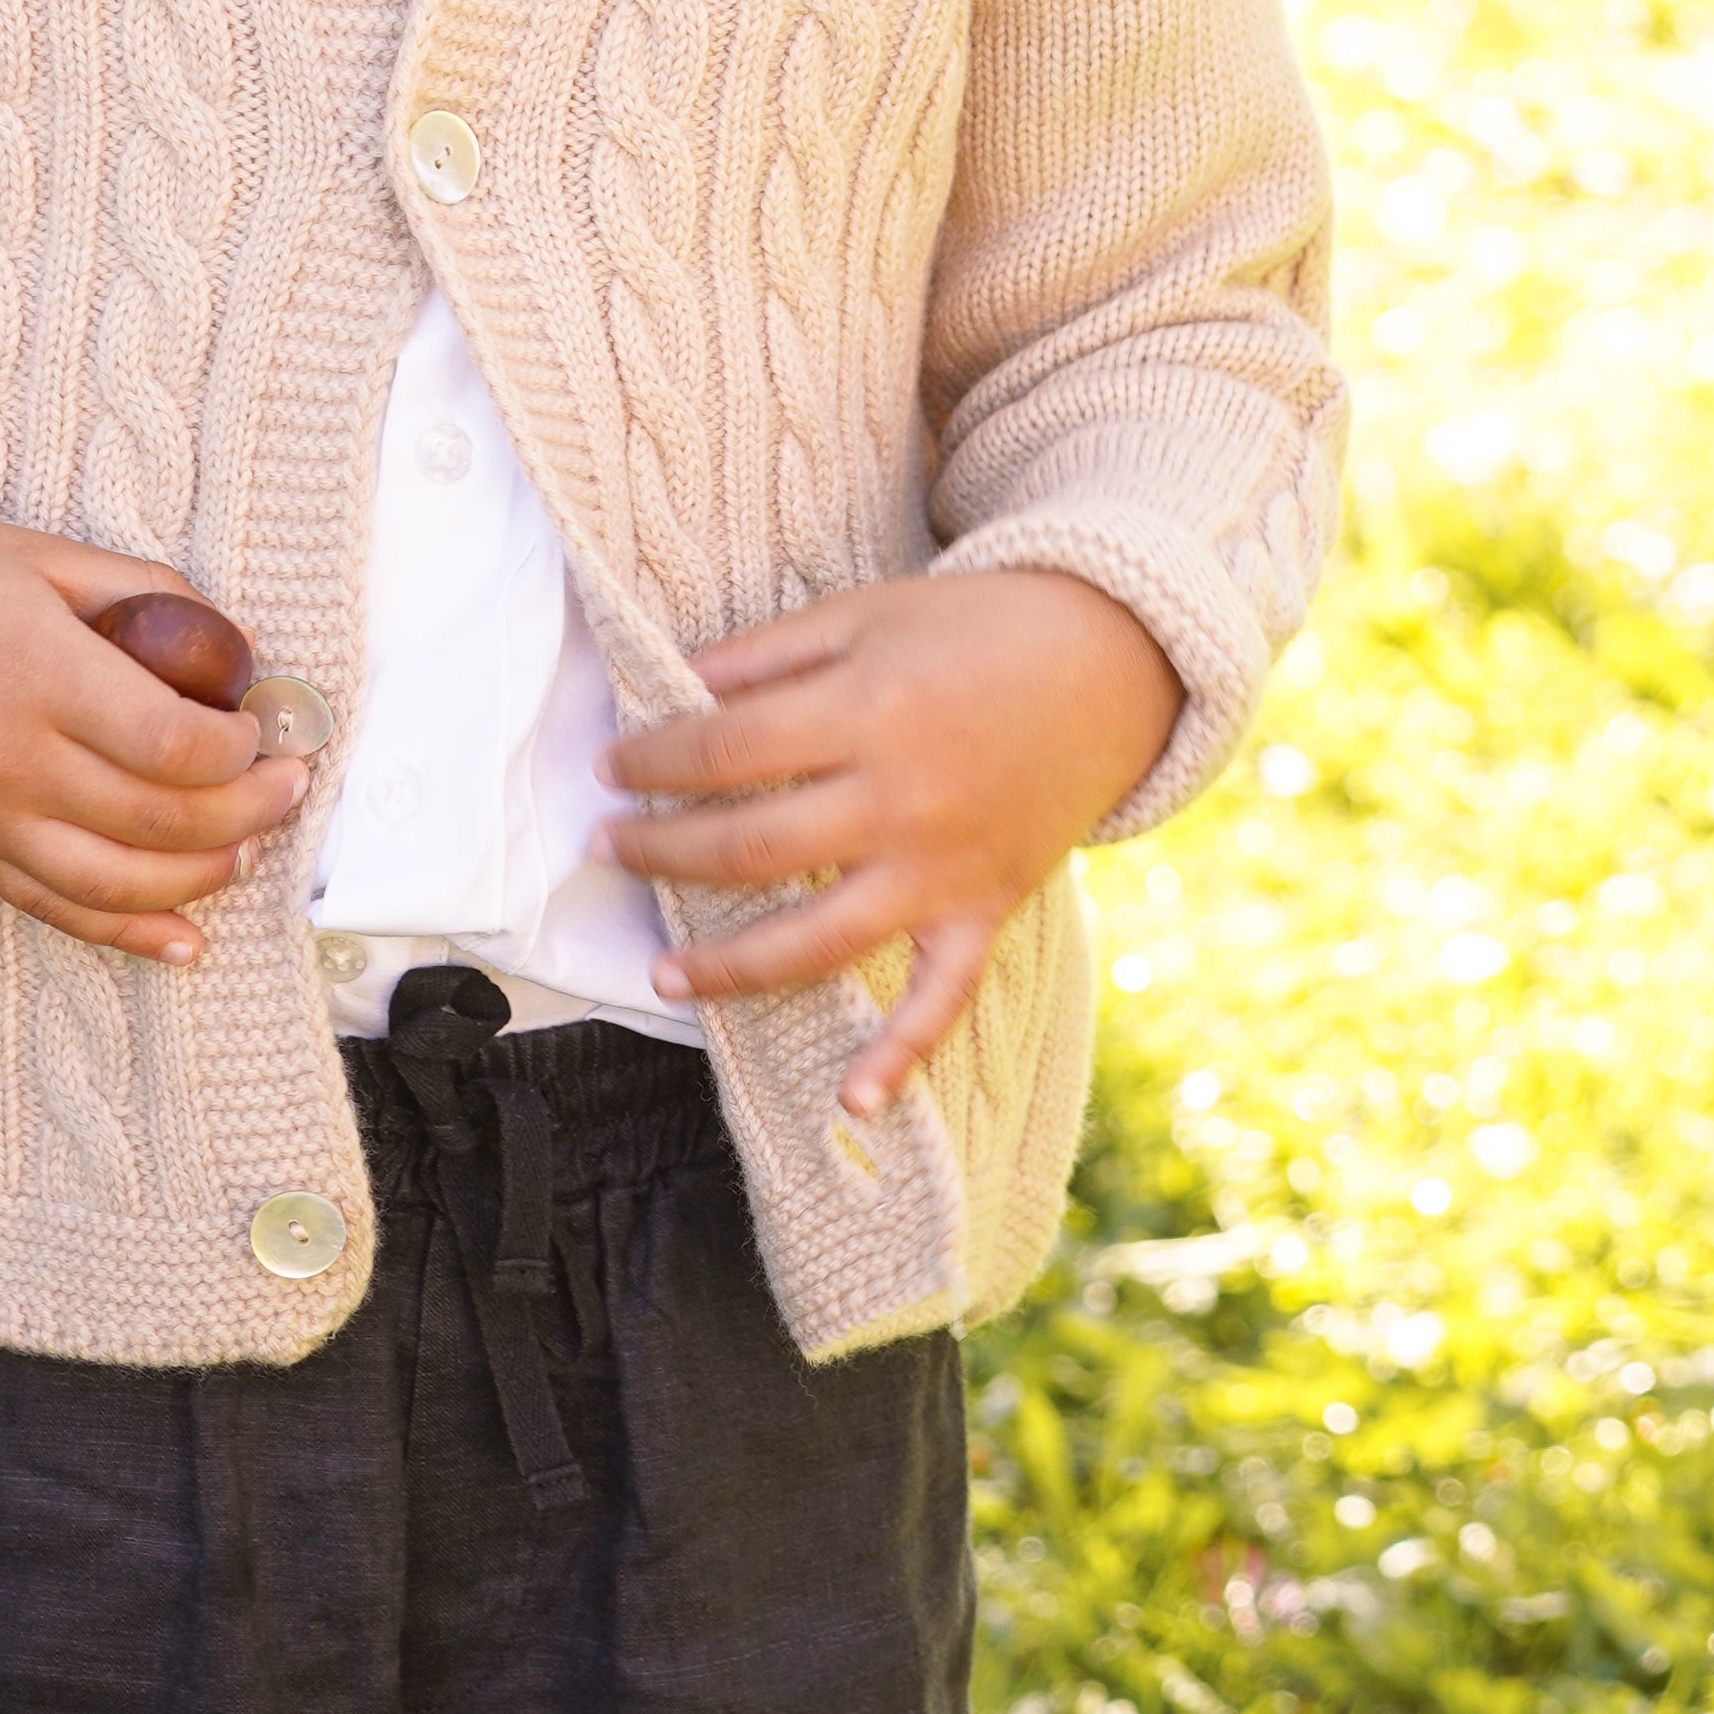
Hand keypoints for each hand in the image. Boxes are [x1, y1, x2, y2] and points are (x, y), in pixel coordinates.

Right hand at [0, 501, 313, 963]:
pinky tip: (182, 941)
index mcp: (38, 674)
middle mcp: (10, 759)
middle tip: (289, 785)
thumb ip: (139, 593)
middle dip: (245, 811)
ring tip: (248, 850)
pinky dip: (123, 934)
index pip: (174, 743)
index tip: (268, 726)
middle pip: (159, 821)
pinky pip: (51, 907)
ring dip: (199, 878)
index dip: (241, 747)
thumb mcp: (39, 554)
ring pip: (114, 884)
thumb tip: (228, 644)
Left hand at [598, 572, 1180, 1108]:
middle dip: (662, 853)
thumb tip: (672, 685)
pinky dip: (902, 1055)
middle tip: (606, 850)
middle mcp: (900, 799)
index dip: (652, 761)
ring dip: (732, 967)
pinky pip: (942, 998)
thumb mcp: (861, 613)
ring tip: (663, 978)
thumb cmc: (971, 627)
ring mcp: (944, 866)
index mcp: (865, 711)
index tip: (608, 767)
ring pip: (819, 939)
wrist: (1108, 662)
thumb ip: (765, 654)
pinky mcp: (986, 908)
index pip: (724, 750)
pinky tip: (851, 1101)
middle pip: (752, 847)